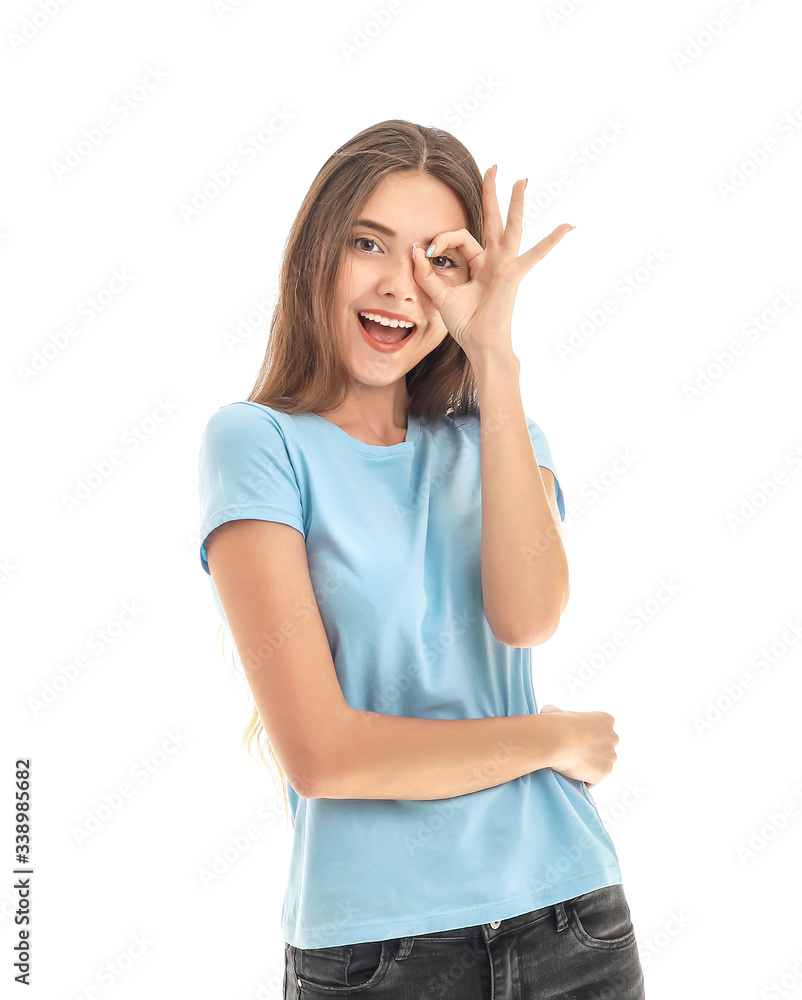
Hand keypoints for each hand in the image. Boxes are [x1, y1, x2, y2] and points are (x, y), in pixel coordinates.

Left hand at [410, 164, 573, 362]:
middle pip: (493, 219)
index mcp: (479, 263)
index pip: (460, 237)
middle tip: (493, 168)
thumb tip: (416, 250)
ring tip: (522, 180)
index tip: (426, 251)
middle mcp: (495, 260)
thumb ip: (426, 274)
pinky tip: (569, 226)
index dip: (441, 239)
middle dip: (491, 193)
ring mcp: (507, 264)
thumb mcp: (439, 295)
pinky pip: (536, 254)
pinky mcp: (514, 273)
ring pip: (512, 226)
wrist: (480, 343)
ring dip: (516, 202)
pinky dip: (552, 241)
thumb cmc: (466, 324)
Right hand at [539, 703, 618, 788]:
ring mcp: (610, 757)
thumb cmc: (555, 724)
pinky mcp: (604, 772)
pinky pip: (594, 779)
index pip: (602, 729)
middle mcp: (613, 738)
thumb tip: (549, 713)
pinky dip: (585, 779)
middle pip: (606, 747)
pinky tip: (572, 775)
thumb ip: (559, 713)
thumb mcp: (555, 710)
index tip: (576, 739)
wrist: (556, 741)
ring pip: (602, 764)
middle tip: (575, 753)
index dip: (588, 735)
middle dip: (594, 751)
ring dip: (591, 766)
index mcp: (605, 720)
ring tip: (572, 766)